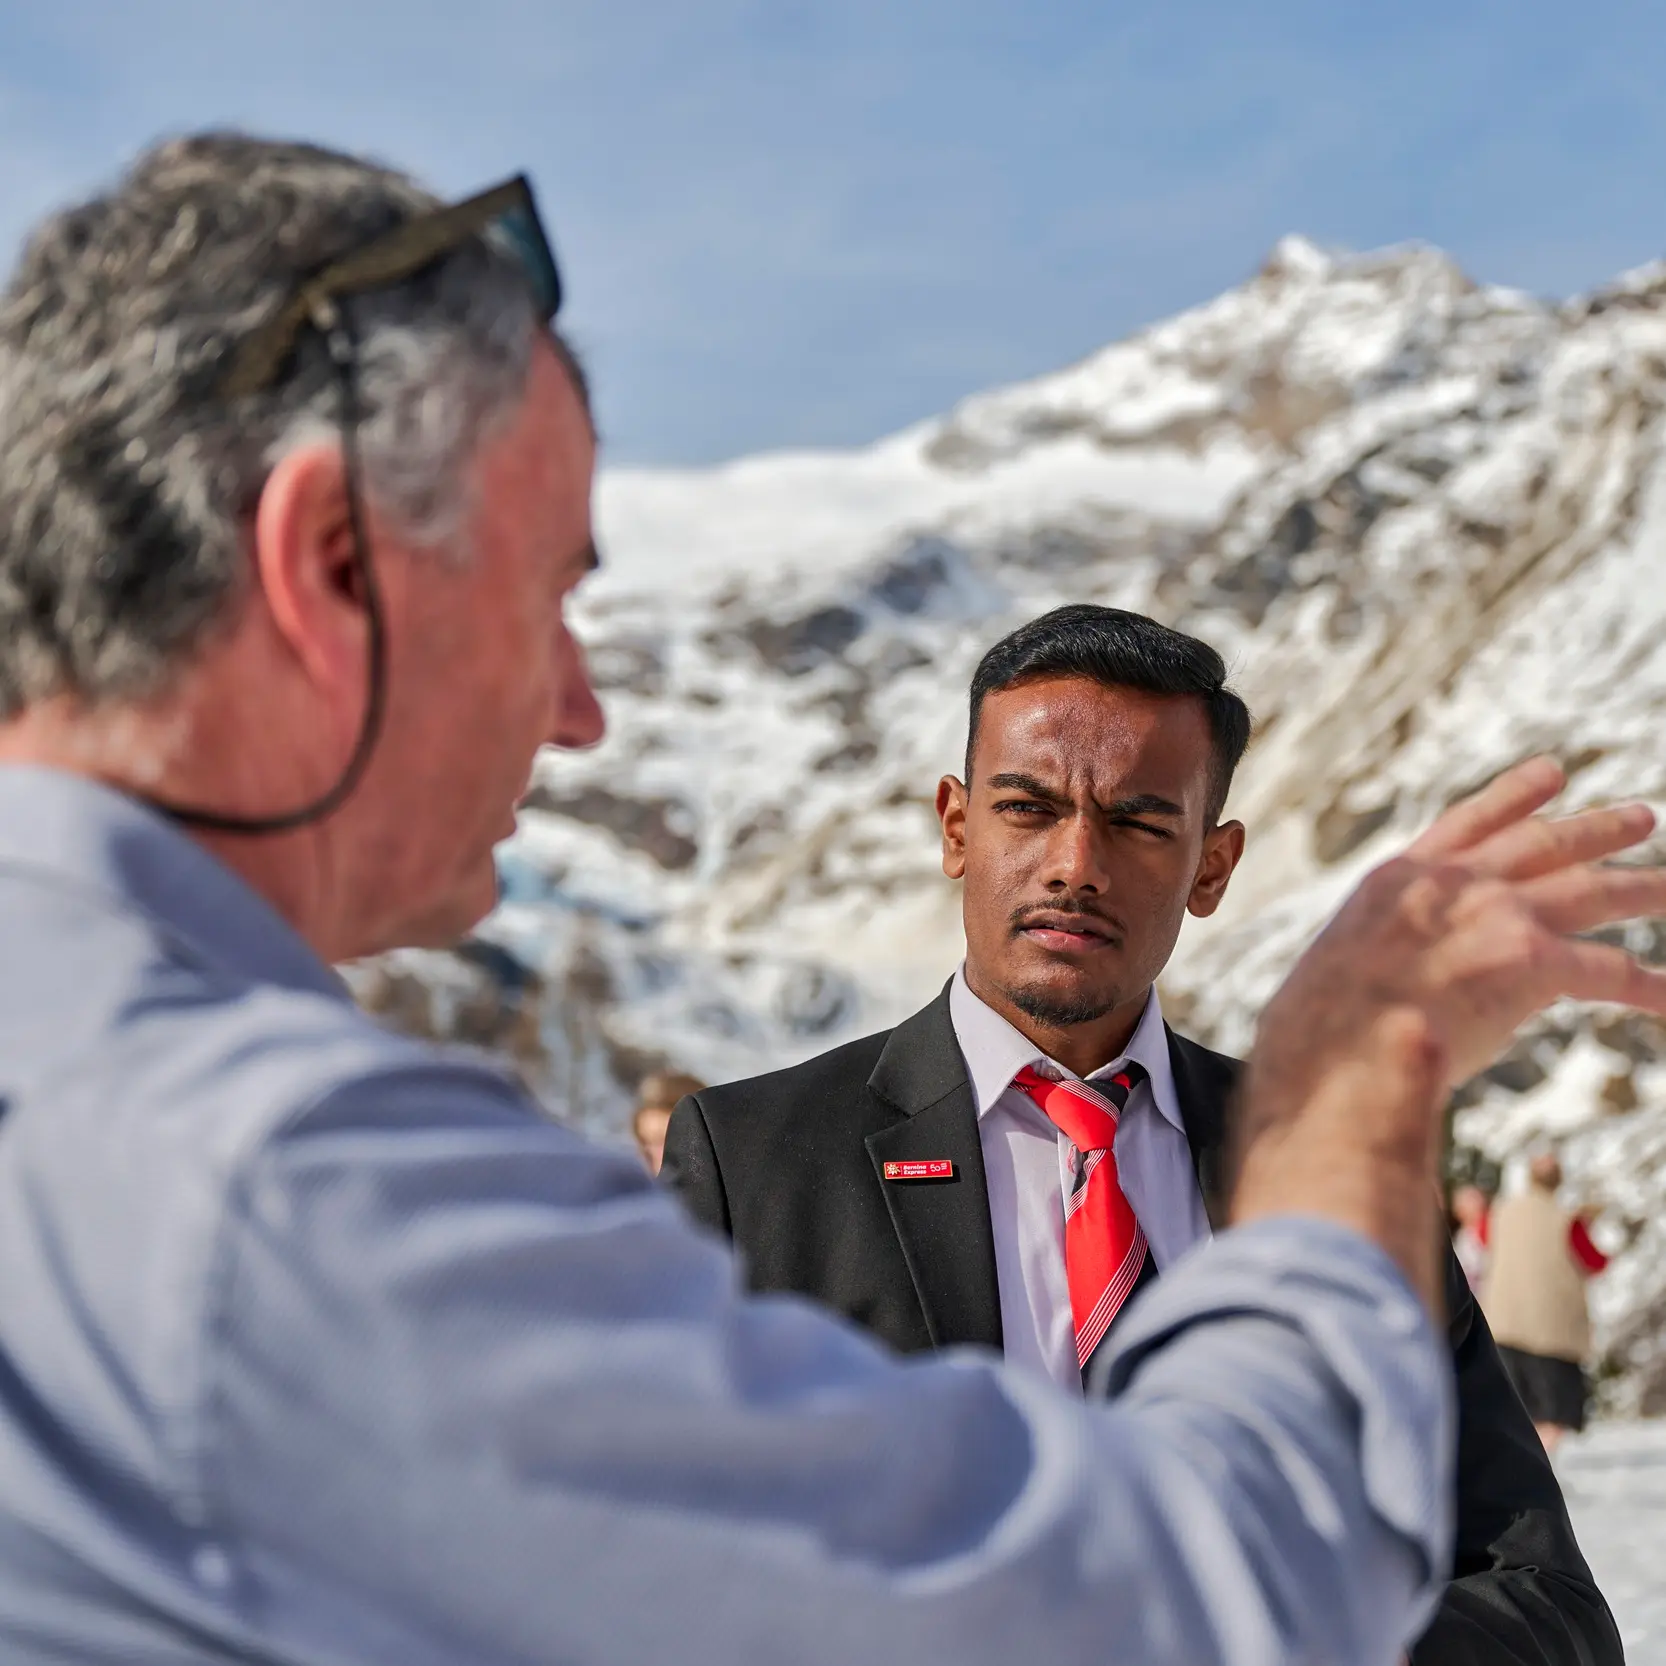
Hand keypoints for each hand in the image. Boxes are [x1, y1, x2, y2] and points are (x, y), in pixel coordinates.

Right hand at [1232, 758, 1665, 1309]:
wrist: (1338, 1047)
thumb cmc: (1318, 1031)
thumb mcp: (1336, 974)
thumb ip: (1375, 969)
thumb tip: (1379, 1003)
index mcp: (1399, 881)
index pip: (1469, 823)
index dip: (1515, 796)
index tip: (1551, 774)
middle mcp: (1453, 885)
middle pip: (1544, 844)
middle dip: (1597, 829)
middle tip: (1640, 817)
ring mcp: (1496, 915)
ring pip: (1590, 891)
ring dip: (1641, 887)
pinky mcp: (1533, 962)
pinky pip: (1613, 970)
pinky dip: (1651, 986)